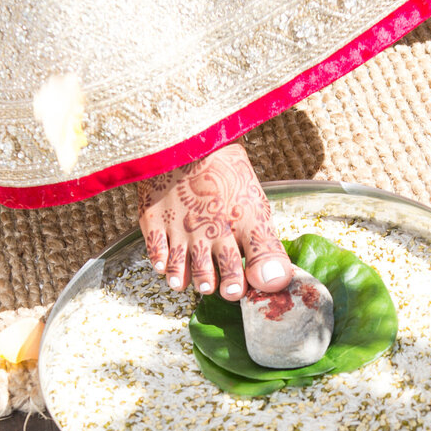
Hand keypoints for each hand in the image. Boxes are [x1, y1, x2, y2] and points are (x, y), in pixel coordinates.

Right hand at [137, 144, 291, 297]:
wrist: (190, 139)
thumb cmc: (228, 177)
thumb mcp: (257, 208)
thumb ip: (267, 248)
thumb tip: (275, 284)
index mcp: (241, 223)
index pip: (245, 262)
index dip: (240, 282)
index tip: (238, 291)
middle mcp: (210, 228)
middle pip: (210, 267)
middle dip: (213, 283)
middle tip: (215, 289)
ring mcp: (180, 224)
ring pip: (181, 264)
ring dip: (185, 277)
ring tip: (188, 284)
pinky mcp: (154, 218)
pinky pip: (155, 248)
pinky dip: (160, 261)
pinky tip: (164, 268)